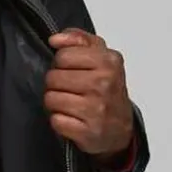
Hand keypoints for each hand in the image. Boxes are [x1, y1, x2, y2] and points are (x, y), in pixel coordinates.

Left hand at [44, 28, 133, 157]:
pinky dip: (60, 121)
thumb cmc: (107, 89)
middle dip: (56, 84)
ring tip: (69, 104)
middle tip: (70, 90)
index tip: (71, 71)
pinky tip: (72, 119)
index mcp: (108, 62)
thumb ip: (79, 40)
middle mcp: (104, 84)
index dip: (61, 64)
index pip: (63, 56)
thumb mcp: (101, 57)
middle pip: (53, 77)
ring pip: (51, 99)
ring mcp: (96, 109)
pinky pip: (56, 120)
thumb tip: (55, 39)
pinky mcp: (87, 131)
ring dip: (56, 103)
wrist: (120, 128)